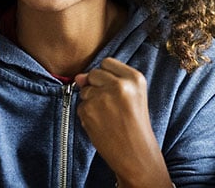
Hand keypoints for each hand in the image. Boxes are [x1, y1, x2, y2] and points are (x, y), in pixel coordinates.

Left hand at [75, 58, 168, 186]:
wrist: (135, 152)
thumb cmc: (135, 125)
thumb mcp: (133, 97)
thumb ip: (109, 81)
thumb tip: (79, 77)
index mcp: (135, 78)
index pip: (108, 62)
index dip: (106, 76)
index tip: (112, 89)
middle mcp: (119, 84)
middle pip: (94, 73)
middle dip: (96, 87)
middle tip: (110, 105)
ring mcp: (103, 97)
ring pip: (85, 90)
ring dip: (91, 102)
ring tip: (107, 116)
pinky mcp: (89, 110)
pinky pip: (80, 106)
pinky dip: (87, 115)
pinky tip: (101, 124)